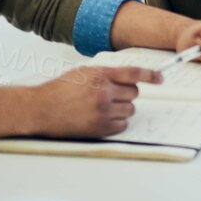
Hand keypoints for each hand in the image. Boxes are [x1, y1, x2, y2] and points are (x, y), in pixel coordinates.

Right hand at [27, 65, 155, 137]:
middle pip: (134, 93)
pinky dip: (116, 122)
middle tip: (112, 95)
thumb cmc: (59, 90)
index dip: (150, 75)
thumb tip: (128, 78)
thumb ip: (106, 73)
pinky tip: (102, 118)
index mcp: (100, 74)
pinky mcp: (99, 128)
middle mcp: (103, 92)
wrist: (40, 109)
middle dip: (126, 94)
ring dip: (121, 109)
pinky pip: (122, 125)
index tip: (160, 79)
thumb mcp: (83, 72)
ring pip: (130, 109)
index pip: (133, 73)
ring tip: (103, 108)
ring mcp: (101, 111)